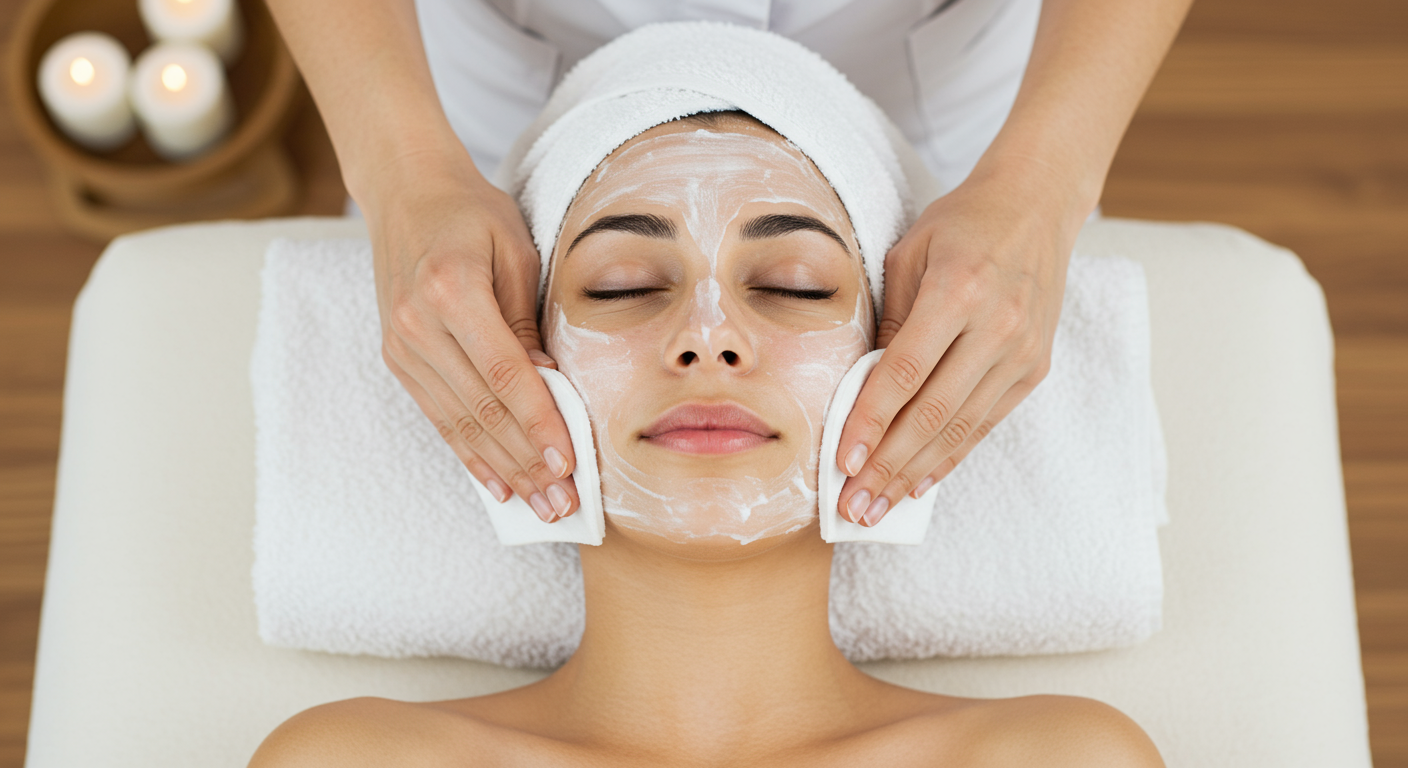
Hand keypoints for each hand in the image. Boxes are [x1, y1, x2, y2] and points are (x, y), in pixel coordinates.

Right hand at [363, 147, 578, 522]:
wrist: (404, 191)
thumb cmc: (473, 213)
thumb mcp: (516, 253)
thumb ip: (529, 323)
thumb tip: (552, 390)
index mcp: (452, 289)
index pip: (504, 373)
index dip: (538, 423)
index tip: (568, 462)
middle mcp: (418, 323)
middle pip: (480, 408)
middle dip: (526, 462)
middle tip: (563, 504)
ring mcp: (401, 345)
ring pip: (458, 422)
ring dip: (502, 469)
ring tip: (538, 506)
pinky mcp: (396, 358)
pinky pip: (438, 416)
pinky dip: (469, 453)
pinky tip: (496, 484)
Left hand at [835, 162, 1086, 525]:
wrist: (1038, 205)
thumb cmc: (961, 224)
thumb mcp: (910, 254)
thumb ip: (887, 319)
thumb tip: (863, 388)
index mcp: (959, 290)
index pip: (903, 372)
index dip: (870, 421)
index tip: (842, 461)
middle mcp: (997, 327)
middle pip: (932, 413)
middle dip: (887, 466)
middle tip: (854, 507)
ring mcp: (1022, 351)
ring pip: (960, 428)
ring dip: (914, 473)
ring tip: (879, 508)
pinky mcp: (1035, 367)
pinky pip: (985, 423)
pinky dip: (950, 456)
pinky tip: (919, 483)